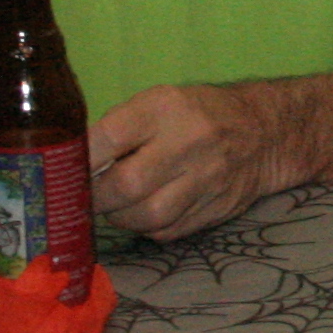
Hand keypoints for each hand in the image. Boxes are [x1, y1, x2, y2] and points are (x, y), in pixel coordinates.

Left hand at [90, 84, 288, 239]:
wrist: (266, 132)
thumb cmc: (198, 113)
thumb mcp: (160, 101)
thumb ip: (121, 128)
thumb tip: (76, 163)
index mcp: (166, 107)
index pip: (109, 138)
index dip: (80, 160)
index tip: (66, 171)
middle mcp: (189, 142)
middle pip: (126, 185)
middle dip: (97, 198)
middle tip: (86, 198)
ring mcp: (207, 179)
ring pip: (147, 216)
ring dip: (121, 217)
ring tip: (115, 207)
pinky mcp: (216, 208)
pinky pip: (168, 231)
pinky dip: (148, 228)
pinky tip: (145, 214)